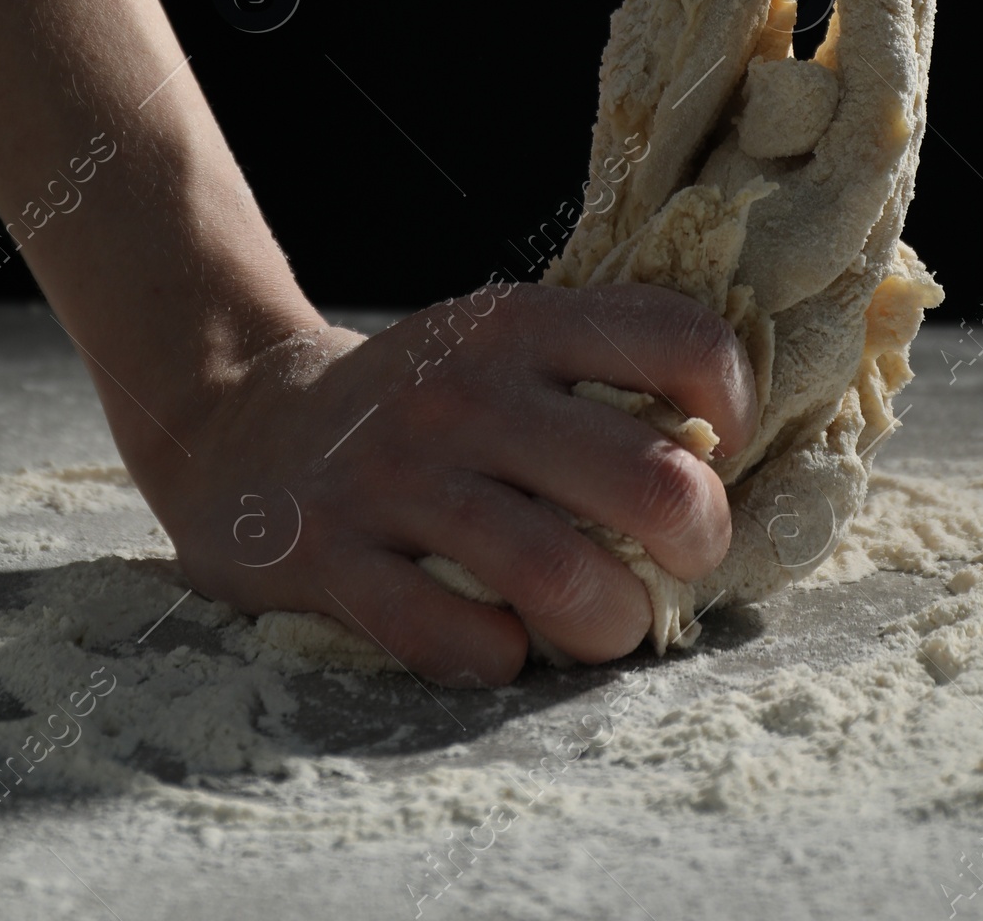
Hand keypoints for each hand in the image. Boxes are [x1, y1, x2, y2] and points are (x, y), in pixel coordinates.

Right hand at [127, 281, 757, 686]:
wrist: (245, 429)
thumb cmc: (425, 406)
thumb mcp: (505, 348)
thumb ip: (606, 376)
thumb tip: (737, 446)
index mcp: (521, 324)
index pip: (683, 338)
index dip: (734, 405)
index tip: (718, 449)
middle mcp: (465, 392)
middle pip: (646, 480)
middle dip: (697, 542)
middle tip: (680, 561)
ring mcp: (395, 477)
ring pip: (561, 576)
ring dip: (610, 624)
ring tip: (606, 622)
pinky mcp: (334, 560)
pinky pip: (457, 641)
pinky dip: (501, 659)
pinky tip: (500, 641)